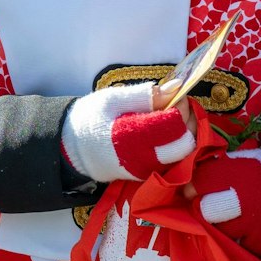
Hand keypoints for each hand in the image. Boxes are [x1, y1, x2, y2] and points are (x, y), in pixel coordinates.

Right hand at [62, 83, 196, 183]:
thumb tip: (176, 87)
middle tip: (176, 104)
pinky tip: (166, 128)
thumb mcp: (113, 99)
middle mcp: (143, 160)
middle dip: (188, 121)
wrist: (71, 150)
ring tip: (169, 115)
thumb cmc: (90, 119)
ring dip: (185, 131)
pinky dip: (177, 142)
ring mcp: (147, 170)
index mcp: (132, 138)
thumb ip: (145, 95)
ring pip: (184, 153)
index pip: (175, 124)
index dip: (181, 105)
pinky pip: (174, 159)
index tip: (174, 93)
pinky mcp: (148, 174)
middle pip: (186, 142)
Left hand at [189, 150, 260, 256]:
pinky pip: (243, 244)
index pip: (200, 184)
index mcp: (238, 174)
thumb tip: (192, 180)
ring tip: (236, 217)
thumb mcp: (249, 160)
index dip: (193, 189)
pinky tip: (252, 227)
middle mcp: (244, 200)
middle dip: (206, 209)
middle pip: (206, 211)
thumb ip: (221, 169)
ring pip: (223, 231)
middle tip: (213, 207)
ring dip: (225, 226)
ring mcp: (255, 225)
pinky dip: (244, 238)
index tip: (194, 192)